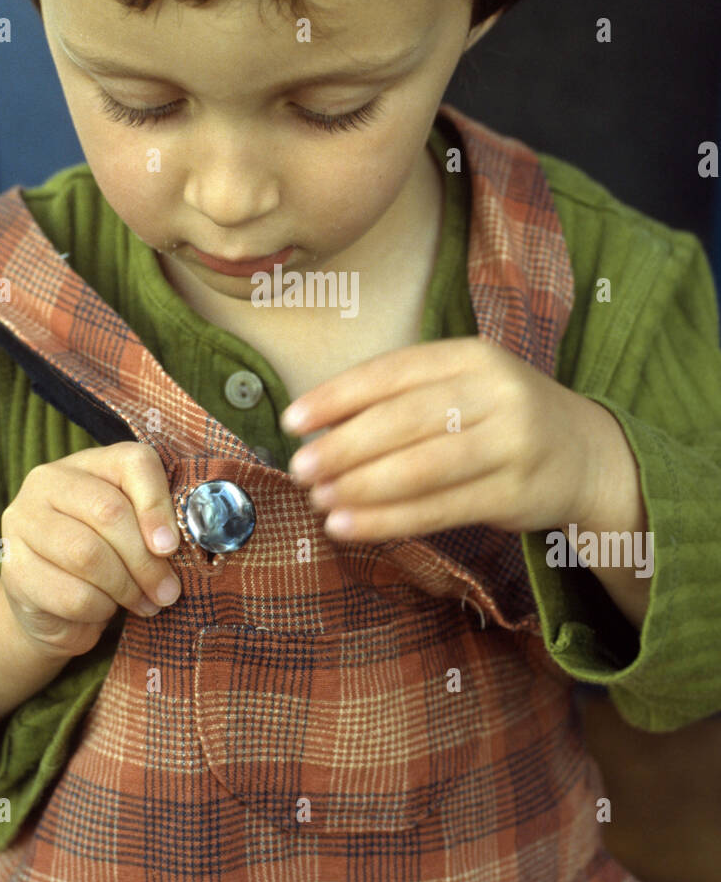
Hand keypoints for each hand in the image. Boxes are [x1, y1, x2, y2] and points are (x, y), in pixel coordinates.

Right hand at [0, 443, 183, 657]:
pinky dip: (99, 609)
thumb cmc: (108, 558)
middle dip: (146, 559)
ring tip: (144, 603)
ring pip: (88, 555)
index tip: (172, 547)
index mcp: (89, 462)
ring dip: (126, 588)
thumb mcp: (136, 533)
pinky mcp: (13, 569)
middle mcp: (48, 481)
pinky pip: (71, 594)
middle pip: (109, 512)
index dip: (157, 505)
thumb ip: (157, 527)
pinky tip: (106, 609)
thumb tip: (174, 546)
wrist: (54, 605)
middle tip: (168, 590)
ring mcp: (22, 522)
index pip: (132, 462)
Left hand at [281, 336, 602, 542]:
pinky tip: (351, 525)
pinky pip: (441, 509)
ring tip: (319, 501)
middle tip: (301, 469)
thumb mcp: (463, 387)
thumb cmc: (499, 418)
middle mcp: (496, 393)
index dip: (338, 396)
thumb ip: (402, 398)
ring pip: (422, 467)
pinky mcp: (517, 493)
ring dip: (362, 487)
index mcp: (472, 356)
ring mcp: (511, 443)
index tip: (293, 420)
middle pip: (405, 420)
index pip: (393, 372)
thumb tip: (319, 426)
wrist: (587, 453)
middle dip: (344, 446)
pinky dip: (389, 519)